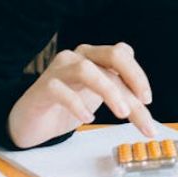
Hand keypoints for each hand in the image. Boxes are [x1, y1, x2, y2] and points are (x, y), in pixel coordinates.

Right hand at [7, 42, 156, 147]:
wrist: (30, 122)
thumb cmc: (66, 107)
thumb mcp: (98, 99)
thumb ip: (120, 94)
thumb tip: (146, 103)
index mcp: (94, 57)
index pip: (122, 54)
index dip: (138, 74)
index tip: (147, 100)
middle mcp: (78, 57)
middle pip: (112, 55)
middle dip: (133, 78)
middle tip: (143, 104)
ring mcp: (59, 69)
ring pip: (88, 70)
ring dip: (109, 91)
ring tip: (122, 114)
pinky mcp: (43, 87)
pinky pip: (60, 89)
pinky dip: (77, 104)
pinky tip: (88, 119)